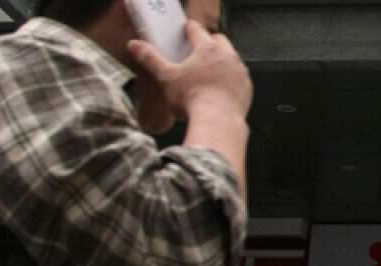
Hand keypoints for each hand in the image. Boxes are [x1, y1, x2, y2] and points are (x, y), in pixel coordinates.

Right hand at [127, 20, 252, 121]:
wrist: (218, 121)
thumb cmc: (192, 99)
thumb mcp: (166, 78)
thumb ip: (151, 59)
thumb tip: (134, 45)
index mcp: (206, 48)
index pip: (196, 29)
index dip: (189, 29)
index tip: (186, 31)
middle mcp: (226, 55)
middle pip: (218, 40)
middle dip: (209, 43)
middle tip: (198, 53)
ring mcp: (239, 71)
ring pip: (231, 58)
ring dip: (222, 61)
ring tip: (210, 73)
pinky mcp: (246, 87)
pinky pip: (240, 77)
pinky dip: (231, 79)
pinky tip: (221, 89)